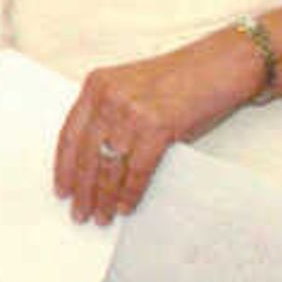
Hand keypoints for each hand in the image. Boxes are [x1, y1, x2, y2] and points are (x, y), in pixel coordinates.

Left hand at [54, 28, 269, 224]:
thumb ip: (110, 114)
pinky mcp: (157, 127)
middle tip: (80, 213)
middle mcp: (108, 97)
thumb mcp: (131, 89)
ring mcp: (131, 112)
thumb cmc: (181, 79)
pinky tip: (126, 206)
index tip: (61, 188)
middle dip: (82, 188)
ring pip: (109, 165)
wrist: (220, 65)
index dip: (64, 166)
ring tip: (101, 217)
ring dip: (104, 197)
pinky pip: (137, 169)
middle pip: (86, 153)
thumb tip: (97, 159)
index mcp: (96, 85)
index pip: (70, 134)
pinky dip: (130, 192)